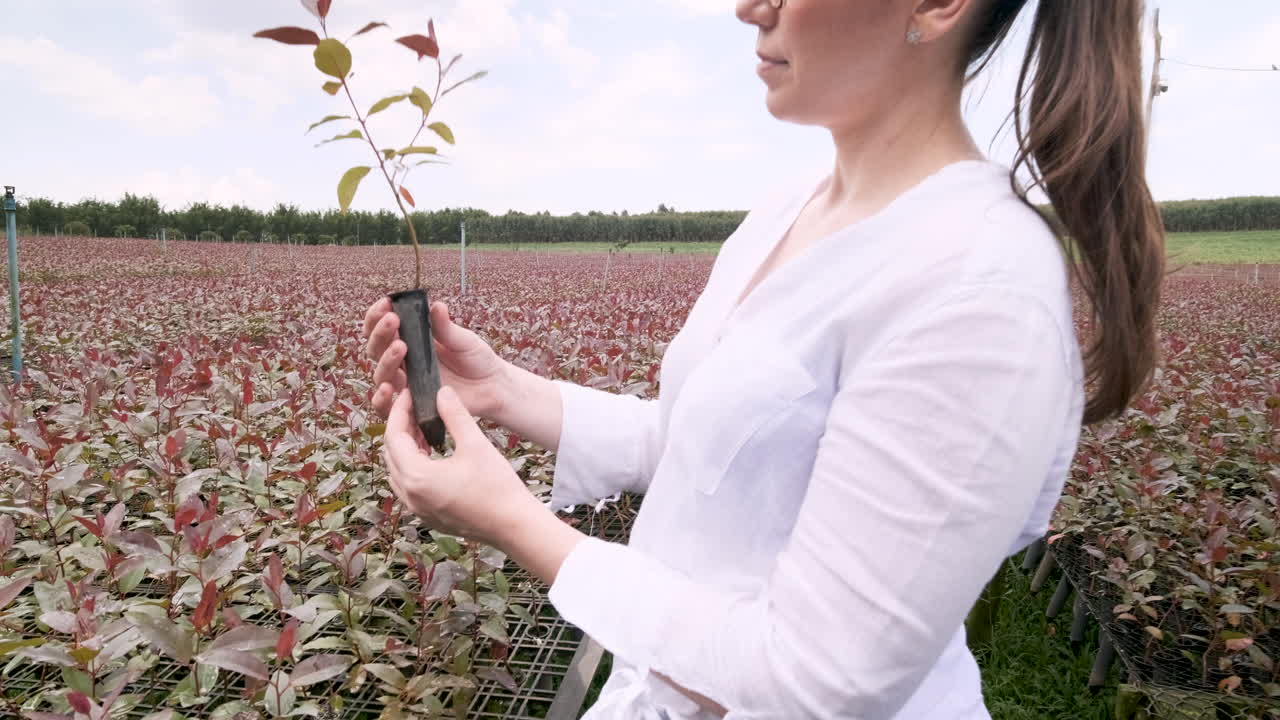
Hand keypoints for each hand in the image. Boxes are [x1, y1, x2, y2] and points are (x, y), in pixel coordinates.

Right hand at [362, 298, 508, 419]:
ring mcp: (406, 384)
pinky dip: (382, 398)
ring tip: (401, 346)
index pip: (383, 327)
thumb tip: (436, 306)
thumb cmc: (476, 358)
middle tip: (393, 320)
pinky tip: (388, 388)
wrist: (492, 386)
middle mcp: (402, 362)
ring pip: (381, 374)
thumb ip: (446, 327)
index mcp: (410, 340)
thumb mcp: (463, 340)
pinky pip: (387, 406)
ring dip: (386, 359)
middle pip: (375, 349)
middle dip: (381, 333)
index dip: (377, 315)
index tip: (385, 303)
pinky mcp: (411, 405)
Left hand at [382, 385, 540, 546]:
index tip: (410, 394)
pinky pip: (408, 487)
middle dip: (400, 428)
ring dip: (405, 448)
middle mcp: (410, 496)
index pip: (394, 436)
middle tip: (416, 408)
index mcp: (417, 477)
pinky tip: (432, 455)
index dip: (399, 411)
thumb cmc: (497, 486)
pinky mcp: (427, 516)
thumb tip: (442, 392)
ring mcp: (417, 509)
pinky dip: (413, 467)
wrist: (514, 525)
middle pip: (391, 454)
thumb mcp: (476, 444)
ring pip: (397, 471)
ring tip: (423, 429)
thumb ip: (455, 415)